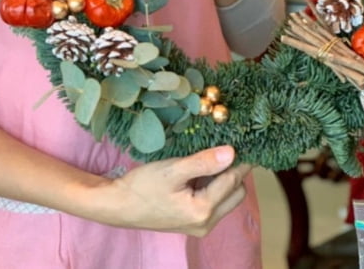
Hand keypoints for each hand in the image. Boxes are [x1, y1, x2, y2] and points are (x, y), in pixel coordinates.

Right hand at [106, 145, 250, 235]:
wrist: (119, 205)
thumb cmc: (143, 186)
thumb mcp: (172, 170)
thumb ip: (203, 162)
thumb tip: (232, 153)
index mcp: (203, 211)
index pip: (232, 180)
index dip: (240, 159)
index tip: (244, 139)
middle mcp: (207, 223)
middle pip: (236, 192)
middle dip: (234, 170)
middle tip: (226, 145)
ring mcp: (201, 226)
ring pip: (227, 198)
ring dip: (224, 178)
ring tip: (212, 156)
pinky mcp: (193, 222)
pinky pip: (215, 202)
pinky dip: (214, 185)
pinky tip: (202, 169)